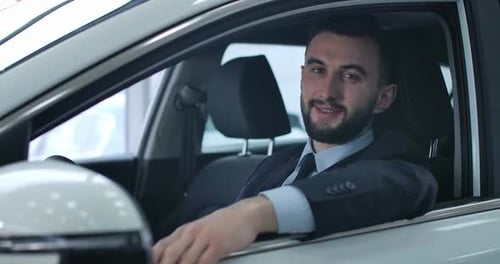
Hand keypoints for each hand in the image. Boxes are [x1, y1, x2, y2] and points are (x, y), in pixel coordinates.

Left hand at [153, 196, 277, 263]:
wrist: (245, 214)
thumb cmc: (223, 224)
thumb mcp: (199, 230)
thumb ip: (184, 244)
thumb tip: (168, 258)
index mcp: (183, 231)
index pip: (160, 247)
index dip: (152, 260)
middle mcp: (191, 233)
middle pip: (169, 255)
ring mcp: (204, 238)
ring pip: (185, 260)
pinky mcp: (218, 245)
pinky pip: (204, 262)